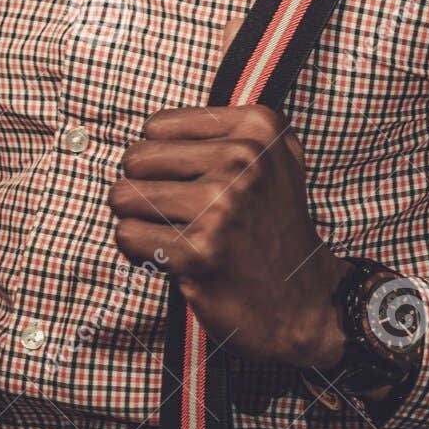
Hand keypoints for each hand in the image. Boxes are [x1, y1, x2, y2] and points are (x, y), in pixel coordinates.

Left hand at [108, 103, 348, 367]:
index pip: (156, 128)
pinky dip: (139, 253)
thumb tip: (147, 129)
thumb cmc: (271, 227)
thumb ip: (221, 130)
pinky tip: (173, 260)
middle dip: (144, 189)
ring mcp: (222, 204)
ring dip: (139, 222)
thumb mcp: (270, 158)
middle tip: (178, 216)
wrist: (305, 301)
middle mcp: (244, 159)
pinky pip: (127, 235)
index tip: (194, 185)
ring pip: (123, 196)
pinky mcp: (199, 250)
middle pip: (136, 158)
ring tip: (176, 236)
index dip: (164, 161)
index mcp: (259, 126)